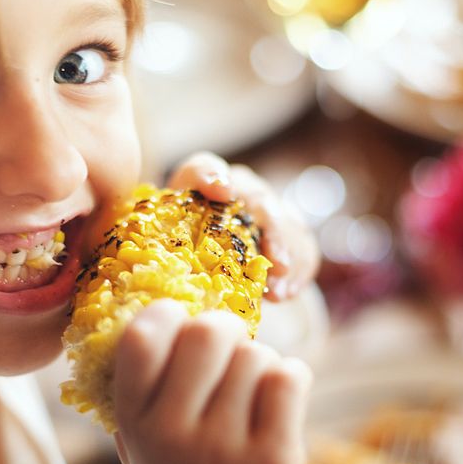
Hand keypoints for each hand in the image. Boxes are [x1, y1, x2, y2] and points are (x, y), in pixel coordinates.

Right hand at [113, 300, 311, 463]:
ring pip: (255, 354)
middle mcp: (171, 435)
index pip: (140, 339)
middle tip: (231, 346)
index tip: (180, 321)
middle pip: (207, 333)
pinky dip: (291, 378)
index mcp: (134, 424)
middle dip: (226, 329)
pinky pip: (288, 377)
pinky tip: (280, 404)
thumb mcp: (144, 447)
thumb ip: (140, 393)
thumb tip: (150, 313)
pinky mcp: (273, 460)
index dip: (166, 314)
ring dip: (260, 364)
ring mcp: (222, 449)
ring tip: (252, 396)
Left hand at [168, 152, 318, 300]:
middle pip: (261, 200)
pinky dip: (300, 272)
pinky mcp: (291, 232)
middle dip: (272, 232)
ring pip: (289, 225)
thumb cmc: (183, 246)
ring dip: (288, 259)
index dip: (212, 176)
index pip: (205, 168)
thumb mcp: (165, 240)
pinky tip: (286, 295)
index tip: (223, 191)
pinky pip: (304, 247)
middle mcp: (243, 188)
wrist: (211, 256)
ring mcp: (271, 209)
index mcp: (207, 180)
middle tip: (274, 262)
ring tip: (277, 293)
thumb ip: (158, 237)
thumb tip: (163, 261)